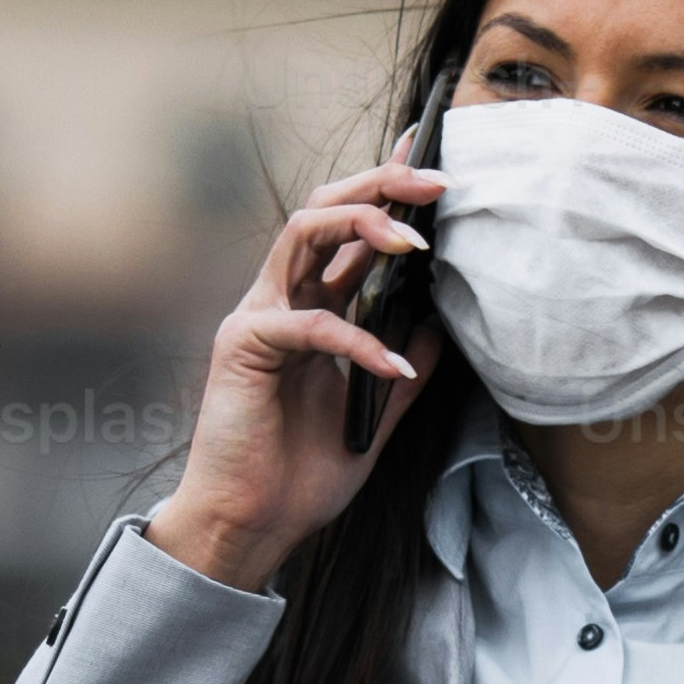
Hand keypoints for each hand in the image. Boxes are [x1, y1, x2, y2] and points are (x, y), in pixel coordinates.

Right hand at [146, 155, 444, 588]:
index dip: (384, 190)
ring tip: (416, 242)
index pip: (347, 233)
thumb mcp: (373, 416)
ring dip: (364, 226)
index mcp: (309, 310)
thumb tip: (438, 325)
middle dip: (380, 185)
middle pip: (325, 211)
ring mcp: (258, 317)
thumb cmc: (299, 475)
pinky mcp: (244, 345)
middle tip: (436, 182)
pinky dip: (358, 341)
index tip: (427, 157)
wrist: (251, 526)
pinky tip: (394, 367)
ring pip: (305, 234)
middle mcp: (280, 300)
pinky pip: (310, 323)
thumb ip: (400, 366)